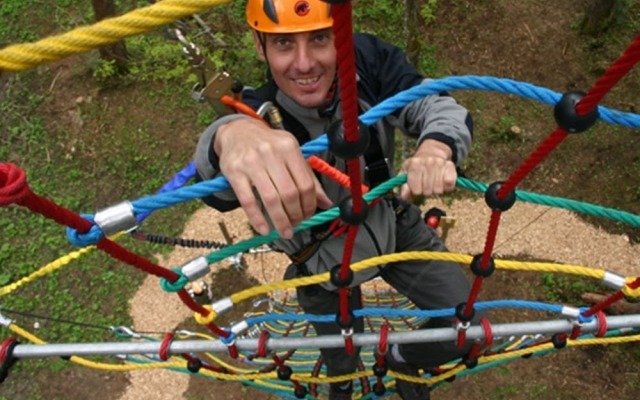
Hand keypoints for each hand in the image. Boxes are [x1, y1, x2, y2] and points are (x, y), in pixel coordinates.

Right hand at [215, 118, 331, 238]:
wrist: (237, 131)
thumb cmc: (268, 145)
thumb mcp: (290, 154)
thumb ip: (308, 177)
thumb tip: (326, 203)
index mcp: (289, 147)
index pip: (306, 183)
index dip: (309, 205)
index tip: (308, 216)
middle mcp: (271, 153)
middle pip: (290, 193)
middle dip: (296, 215)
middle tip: (296, 224)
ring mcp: (251, 162)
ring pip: (271, 199)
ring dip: (280, 220)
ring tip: (285, 231)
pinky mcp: (234, 172)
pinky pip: (248, 201)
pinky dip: (257, 218)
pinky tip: (264, 229)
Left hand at [400, 139, 456, 199]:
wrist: (431, 153)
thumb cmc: (417, 167)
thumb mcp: (406, 174)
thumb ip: (404, 186)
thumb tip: (404, 196)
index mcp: (414, 164)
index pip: (415, 189)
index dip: (416, 191)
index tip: (417, 187)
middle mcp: (427, 161)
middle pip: (427, 191)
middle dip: (426, 191)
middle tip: (426, 184)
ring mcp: (439, 163)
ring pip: (438, 189)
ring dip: (436, 190)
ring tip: (433, 183)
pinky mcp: (450, 166)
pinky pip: (449, 184)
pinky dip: (447, 187)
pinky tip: (442, 182)